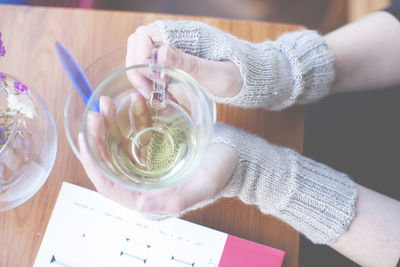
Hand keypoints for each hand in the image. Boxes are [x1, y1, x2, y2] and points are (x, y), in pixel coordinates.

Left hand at [78, 94, 237, 214]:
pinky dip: (129, 120)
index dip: (93, 165)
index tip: (86, 139)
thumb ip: (172, 200)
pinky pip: (135, 136)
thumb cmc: (222, 172)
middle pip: (110, 163)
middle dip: (99, 138)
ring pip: (119, 147)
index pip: (110, 187)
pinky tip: (129, 104)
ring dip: (110, 126)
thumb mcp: (201, 187)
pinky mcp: (157, 150)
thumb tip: (140, 204)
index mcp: (152, 198)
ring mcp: (150, 165)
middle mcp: (146, 183)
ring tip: (107, 104)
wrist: (237, 156)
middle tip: (97, 112)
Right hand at [126, 25, 242, 99]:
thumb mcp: (215, 73)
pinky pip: (155, 68)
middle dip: (139, 69)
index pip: (145, 34)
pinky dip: (154, 83)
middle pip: (139, 46)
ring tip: (158, 97)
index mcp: (185, 34)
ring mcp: (176, 50)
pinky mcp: (178, 62)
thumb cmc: (238, 74)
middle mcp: (176, 39)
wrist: (251, 79)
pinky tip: (166, 96)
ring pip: (144, 57)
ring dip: (144, 78)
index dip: (142, 55)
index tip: (157, 78)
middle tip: (151, 92)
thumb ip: (189, 63)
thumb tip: (161, 53)